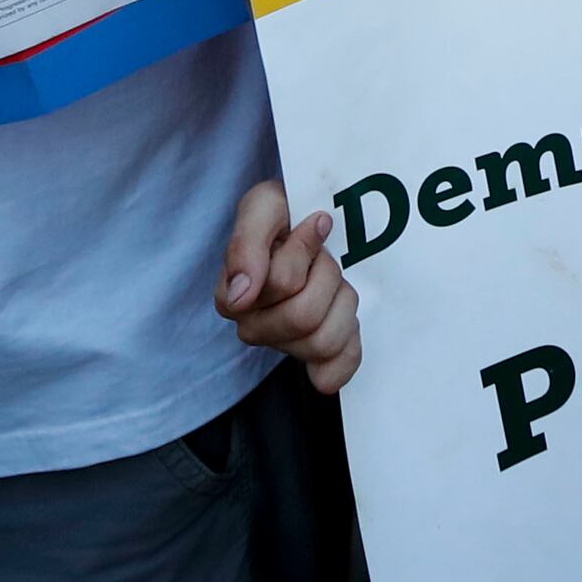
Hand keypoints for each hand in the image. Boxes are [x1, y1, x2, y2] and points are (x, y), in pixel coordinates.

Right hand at [217, 178, 361, 392]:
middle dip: (326, 276)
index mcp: (233, 297)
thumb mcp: (262, 206)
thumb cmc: (282, 215)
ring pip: (324, 342)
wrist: (309, 218)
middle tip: (322, 257)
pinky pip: (332, 374)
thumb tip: (242, 293)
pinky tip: (345, 318)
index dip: (305, 251)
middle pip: (304, 318)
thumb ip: (245, 243)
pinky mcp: (313, 360)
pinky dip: (348, 346)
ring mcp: (283, 347)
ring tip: (332, 280)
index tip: (313, 225)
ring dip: (341, 301)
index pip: (283, 283)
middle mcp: (253, 328)